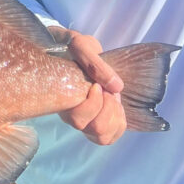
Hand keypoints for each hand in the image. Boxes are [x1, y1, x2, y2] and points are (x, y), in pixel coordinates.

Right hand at [50, 27, 126, 145]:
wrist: (76, 53)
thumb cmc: (72, 49)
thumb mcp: (81, 47)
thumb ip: (95, 64)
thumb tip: (117, 86)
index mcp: (63, 101)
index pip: (78, 119)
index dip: (93, 104)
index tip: (96, 84)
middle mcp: (72, 116)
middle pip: (96, 130)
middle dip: (108, 106)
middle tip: (105, 88)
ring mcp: (86, 122)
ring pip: (104, 136)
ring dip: (115, 113)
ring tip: (110, 95)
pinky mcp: (98, 122)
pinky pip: (113, 135)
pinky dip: (120, 120)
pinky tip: (114, 104)